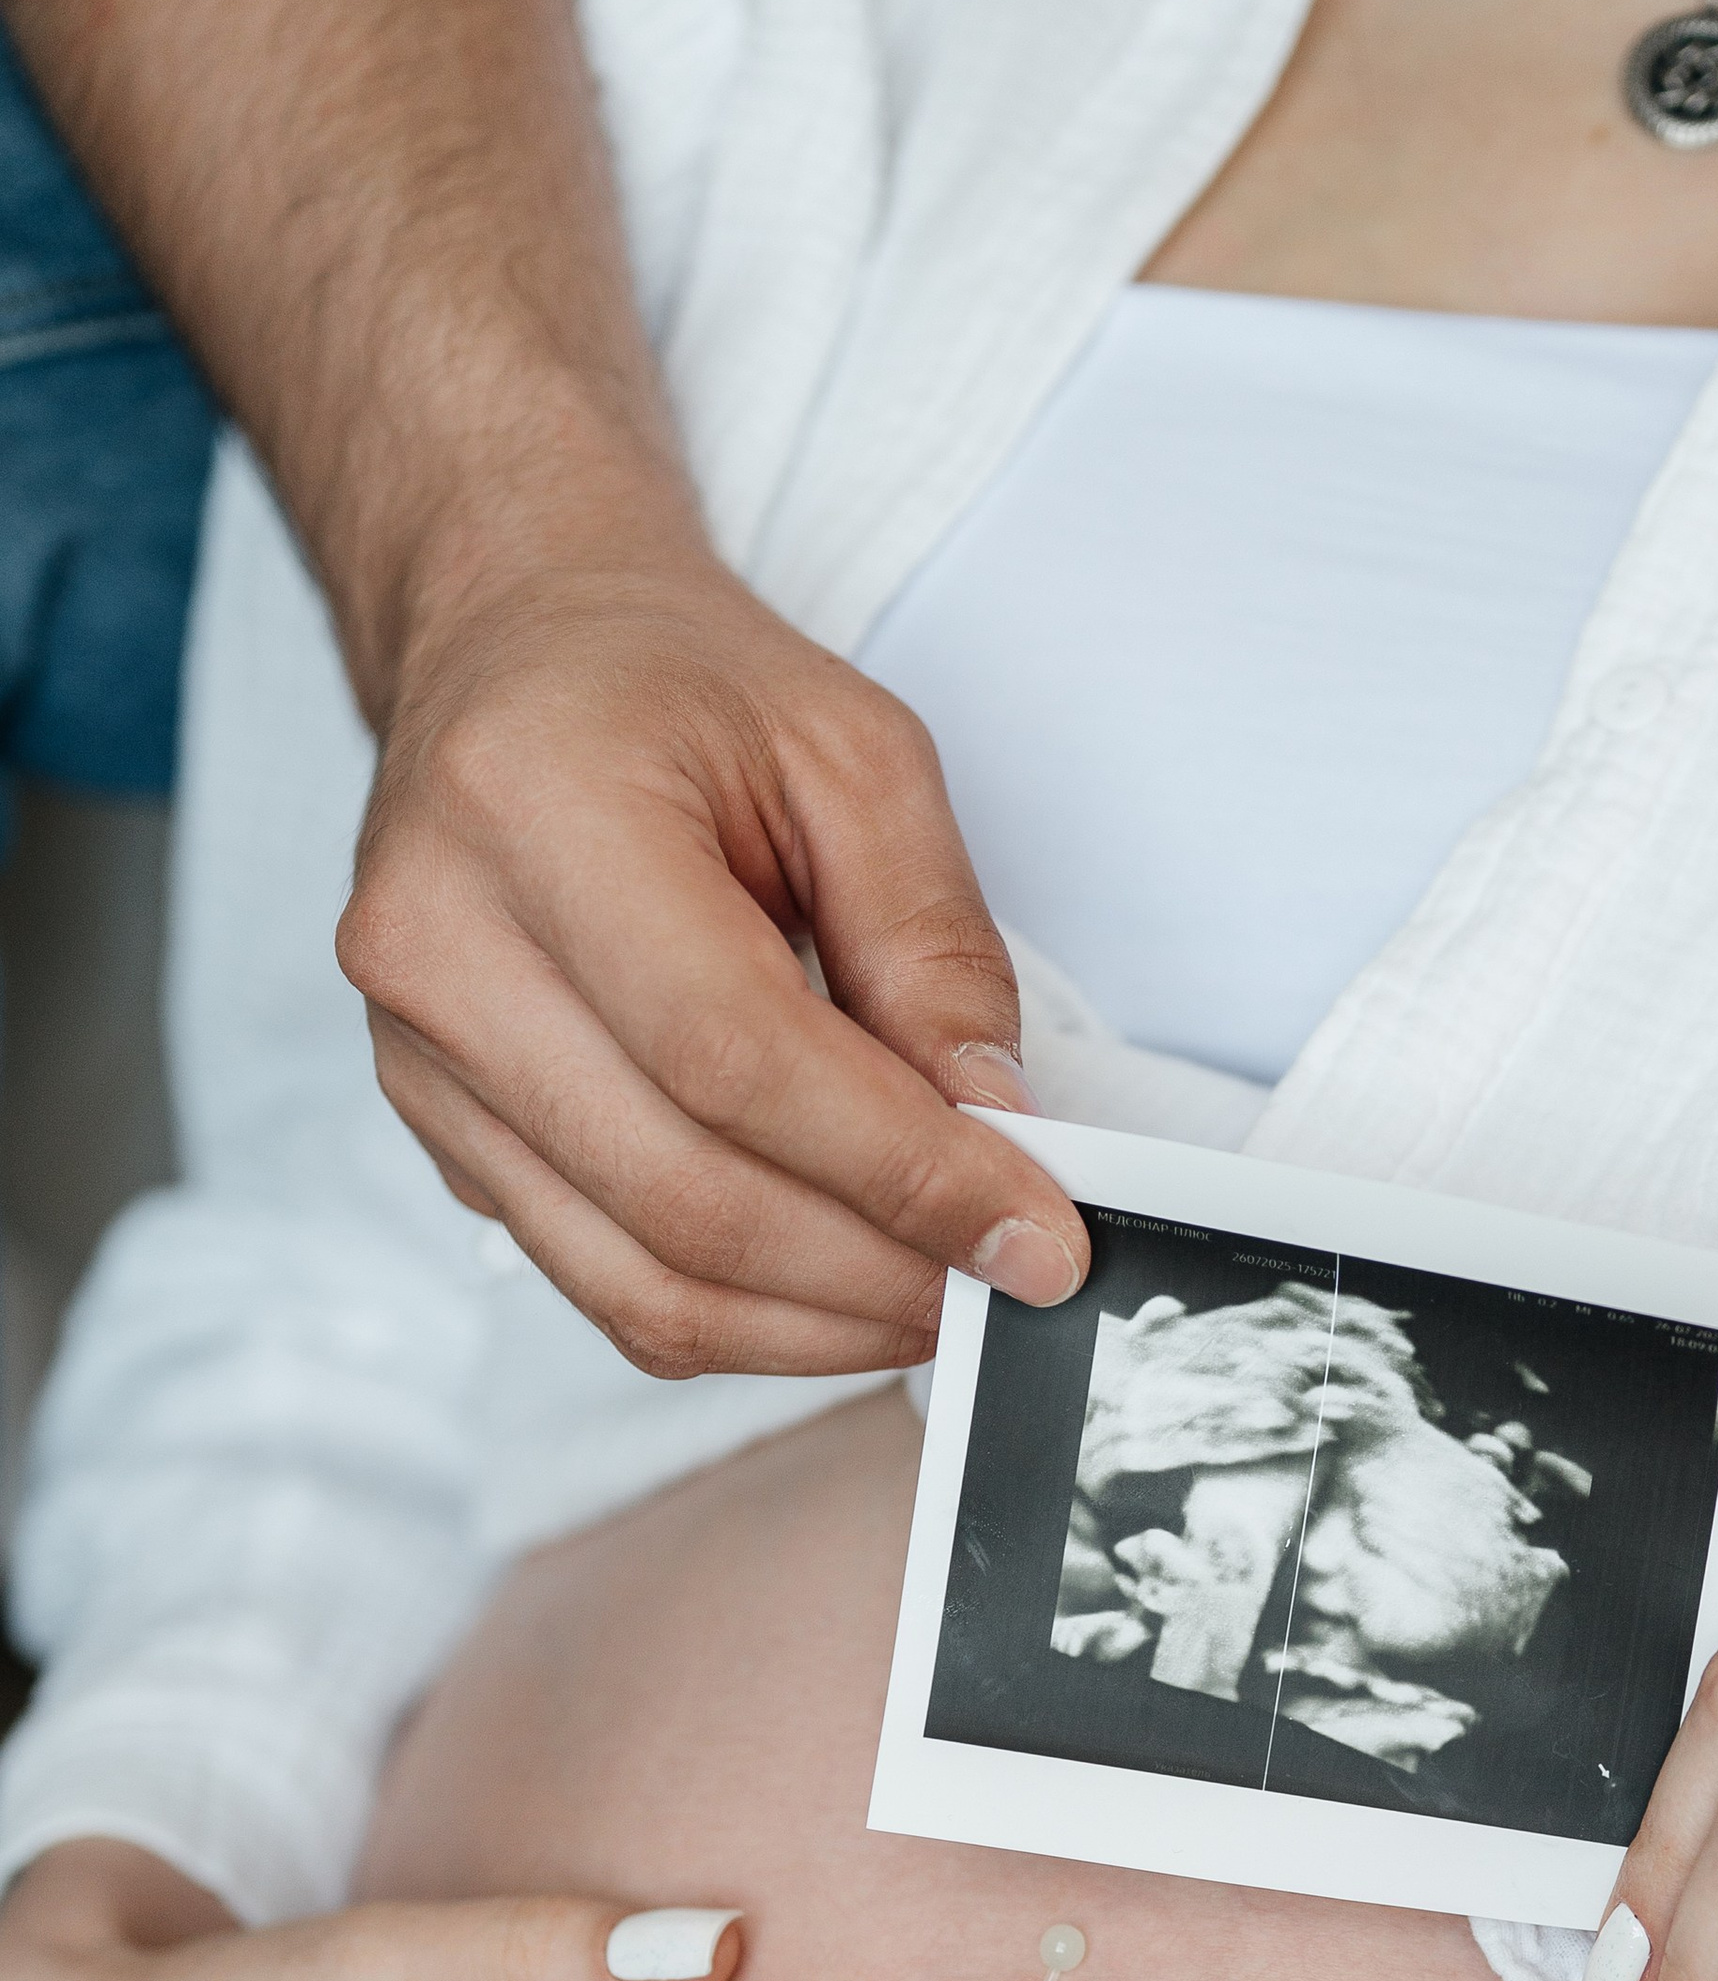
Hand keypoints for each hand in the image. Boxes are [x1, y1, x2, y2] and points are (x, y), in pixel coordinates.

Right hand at [338, 529, 1091, 1379]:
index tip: (1034, 1235)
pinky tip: (844, 1285)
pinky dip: (747, 1317)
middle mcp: (441, 950)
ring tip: (940, 1297)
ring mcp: (420, 1061)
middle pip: (687, 1196)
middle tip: (1007, 1281)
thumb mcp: (853, 753)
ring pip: (642, 1282)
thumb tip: (997, 1129)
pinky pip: (607, 1285)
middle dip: (878, 1269)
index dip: (903, 1173)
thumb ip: (933, 943)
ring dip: (820, 1324)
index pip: (735, 1059)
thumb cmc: (676, 686)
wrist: (507, 656)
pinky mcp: (443, 1135)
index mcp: (533, 812)